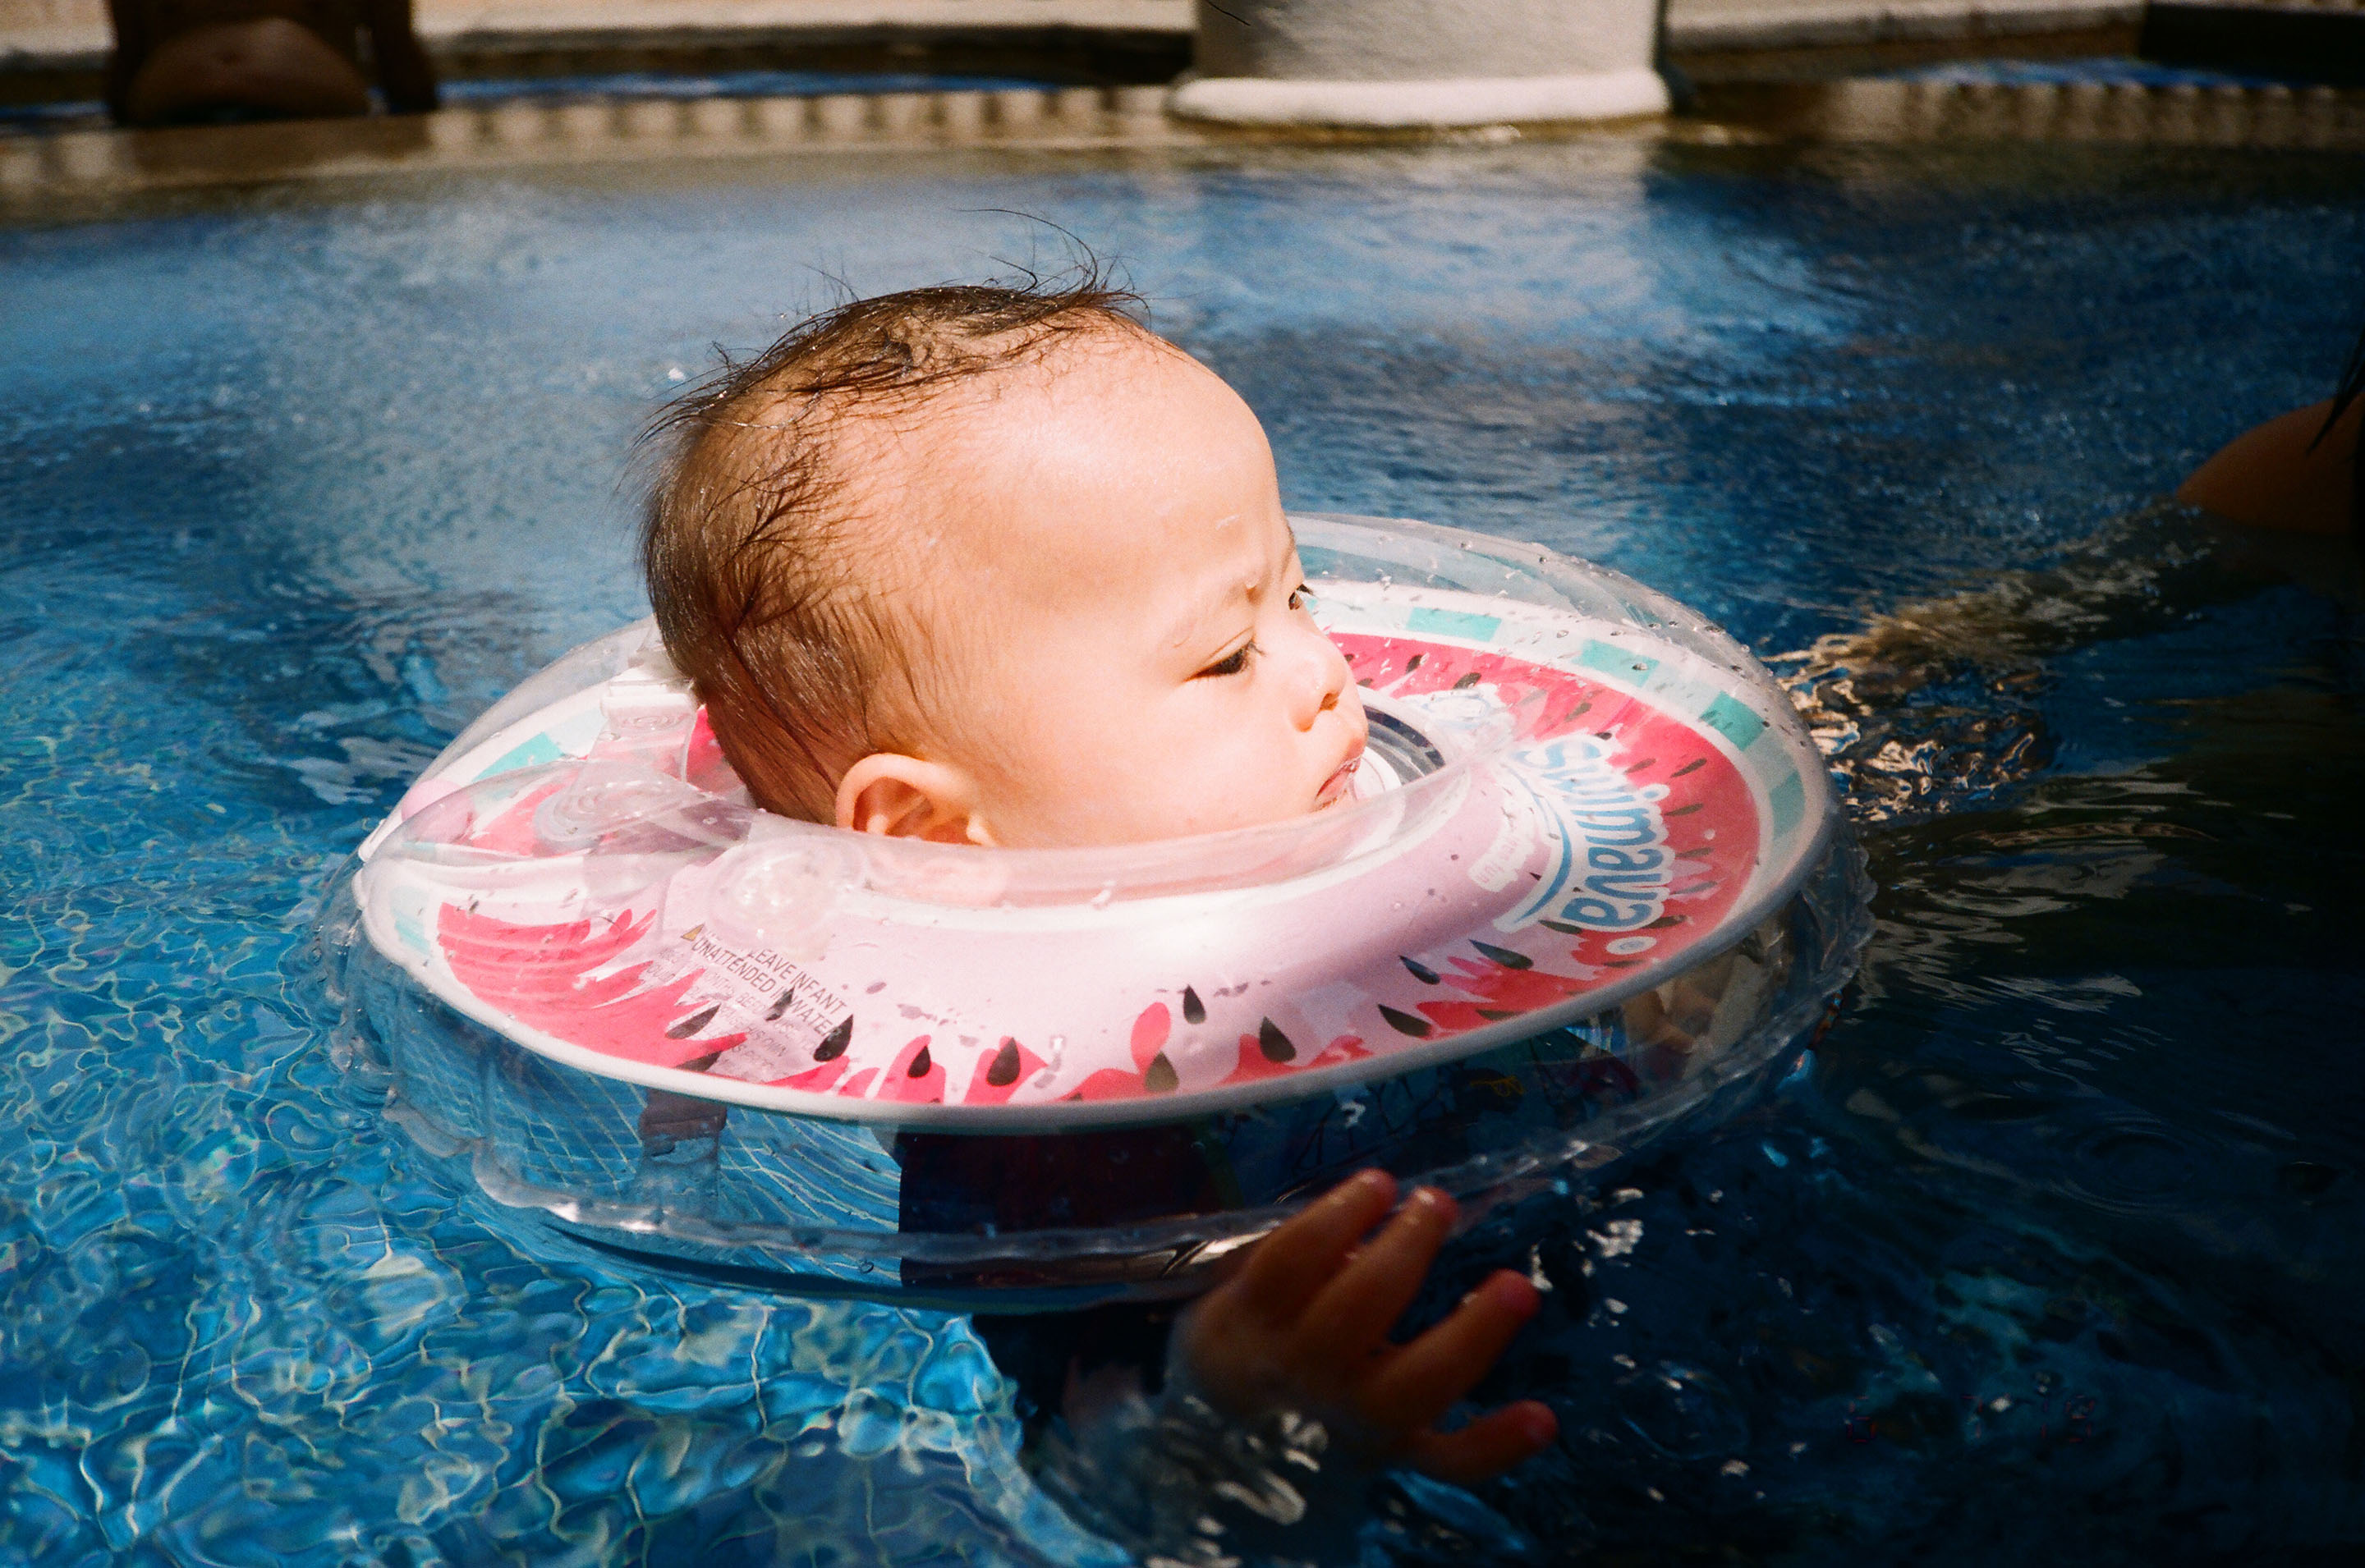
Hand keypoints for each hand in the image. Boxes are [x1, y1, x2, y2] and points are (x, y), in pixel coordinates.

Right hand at [1173, 1169, 1556, 1485]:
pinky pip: (1448, 1462)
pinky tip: (1543, 1417)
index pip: (1287, 1267)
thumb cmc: (1253, 1339)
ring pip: (1410, 1388)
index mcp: (1254, 1323)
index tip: (1380, 1182)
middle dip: (1402, 1254)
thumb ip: (1287, 1255)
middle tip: (1437, 1203)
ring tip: (1516, 1286)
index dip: (1332, 1220)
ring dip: (1470, 1336)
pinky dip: (1496, 1445)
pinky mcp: (1397, 1457)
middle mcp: (1304, 1375)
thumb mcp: (1238, 1293)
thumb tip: (1359, 1221)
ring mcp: (1353, 1422)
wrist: (1228, 1454)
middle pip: (1352, 1316)